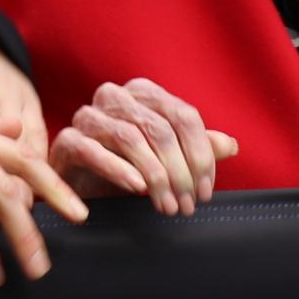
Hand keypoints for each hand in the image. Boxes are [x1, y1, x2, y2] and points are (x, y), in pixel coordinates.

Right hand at [47, 78, 238, 214]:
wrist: (78, 186)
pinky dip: (119, 170)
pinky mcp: (66, 140)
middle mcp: (115, 96)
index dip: (200, 154)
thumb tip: (231, 145)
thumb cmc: (126, 168)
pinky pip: (93, 150)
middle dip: (179, 172)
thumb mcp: (165, 160)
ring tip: (167, 205)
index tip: (206, 192)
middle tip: (188, 205)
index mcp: (143, 92)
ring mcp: (88, 116)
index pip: (183, 115)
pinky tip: (138, 189)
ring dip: (155, 176)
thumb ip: (195, 149)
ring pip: (130, 137)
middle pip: (159, 128)